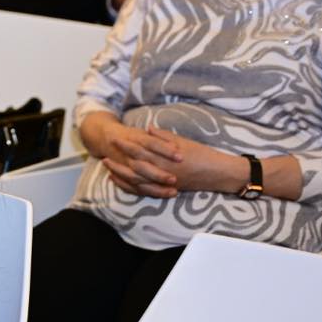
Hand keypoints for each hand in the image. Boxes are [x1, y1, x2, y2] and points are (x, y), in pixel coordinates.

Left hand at [100, 124, 244, 198]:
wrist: (217, 172)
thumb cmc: (201, 154)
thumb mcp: (182, 141)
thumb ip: (163, 137)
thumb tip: (147, 129)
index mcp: (165, 157)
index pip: (140, 150)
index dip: (126, 144)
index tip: (114, 138)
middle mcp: (162, 172)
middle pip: (134, 167)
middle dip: (119, 160)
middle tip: (104, 154)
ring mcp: (163, 183)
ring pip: (137, 181)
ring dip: (121, 175)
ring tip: (108, 168)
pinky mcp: (166, 190)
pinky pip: (144, 191)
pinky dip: (131, 187)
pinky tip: (121, 182)